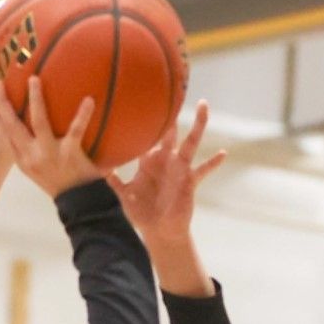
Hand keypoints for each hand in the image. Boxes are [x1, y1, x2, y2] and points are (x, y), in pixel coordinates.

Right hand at [0, 77, 101, 196]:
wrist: (79, 205)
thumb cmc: (61, 183)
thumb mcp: (39, 170)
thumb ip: (32, 150)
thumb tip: (31, 127)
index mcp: (23, 161)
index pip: (2, 137)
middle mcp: (32, 157)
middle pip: (12, 126)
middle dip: (2, 103)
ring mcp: (50, 155)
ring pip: (39, 122)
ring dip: (35, 99)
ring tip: (34, 80)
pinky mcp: (70, 155)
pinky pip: (76, 130)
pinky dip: (83, 115)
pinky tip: (89, 99)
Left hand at [107, 101, 224, 245]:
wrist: (159, 231)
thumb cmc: (142, 214)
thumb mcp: (125, 196)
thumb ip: (115, 182)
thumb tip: (100, 171)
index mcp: (148, 161)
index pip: (146, 137)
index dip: (145, 122)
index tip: (143, 101)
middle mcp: (166, 160)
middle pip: (169, 133)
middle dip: (171, 115)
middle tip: (174, 92)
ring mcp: (180, 169)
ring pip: (190, 142)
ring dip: (198, 125)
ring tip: (204, 106)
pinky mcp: (190, 181)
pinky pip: (203, 170)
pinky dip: (213, 163)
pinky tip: (222, 153)